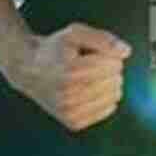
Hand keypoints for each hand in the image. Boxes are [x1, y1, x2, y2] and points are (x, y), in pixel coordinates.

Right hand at [6, 23, 131, 131]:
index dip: (109, 55)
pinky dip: (105, 98)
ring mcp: (71, 111)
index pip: (114, 64)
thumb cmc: (54, 50)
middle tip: (89, 65)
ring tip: (87, 77)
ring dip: (108, 84)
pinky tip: (89, 90)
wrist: (29, 70)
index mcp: (70, 72)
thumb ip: (103, 39)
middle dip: (109, 69)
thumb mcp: (75, 33)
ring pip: (115, 95)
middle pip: (116, 80)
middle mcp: (69, 95)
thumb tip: (125, 51)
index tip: (94, 53)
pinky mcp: (73, 122)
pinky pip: (109, 109)